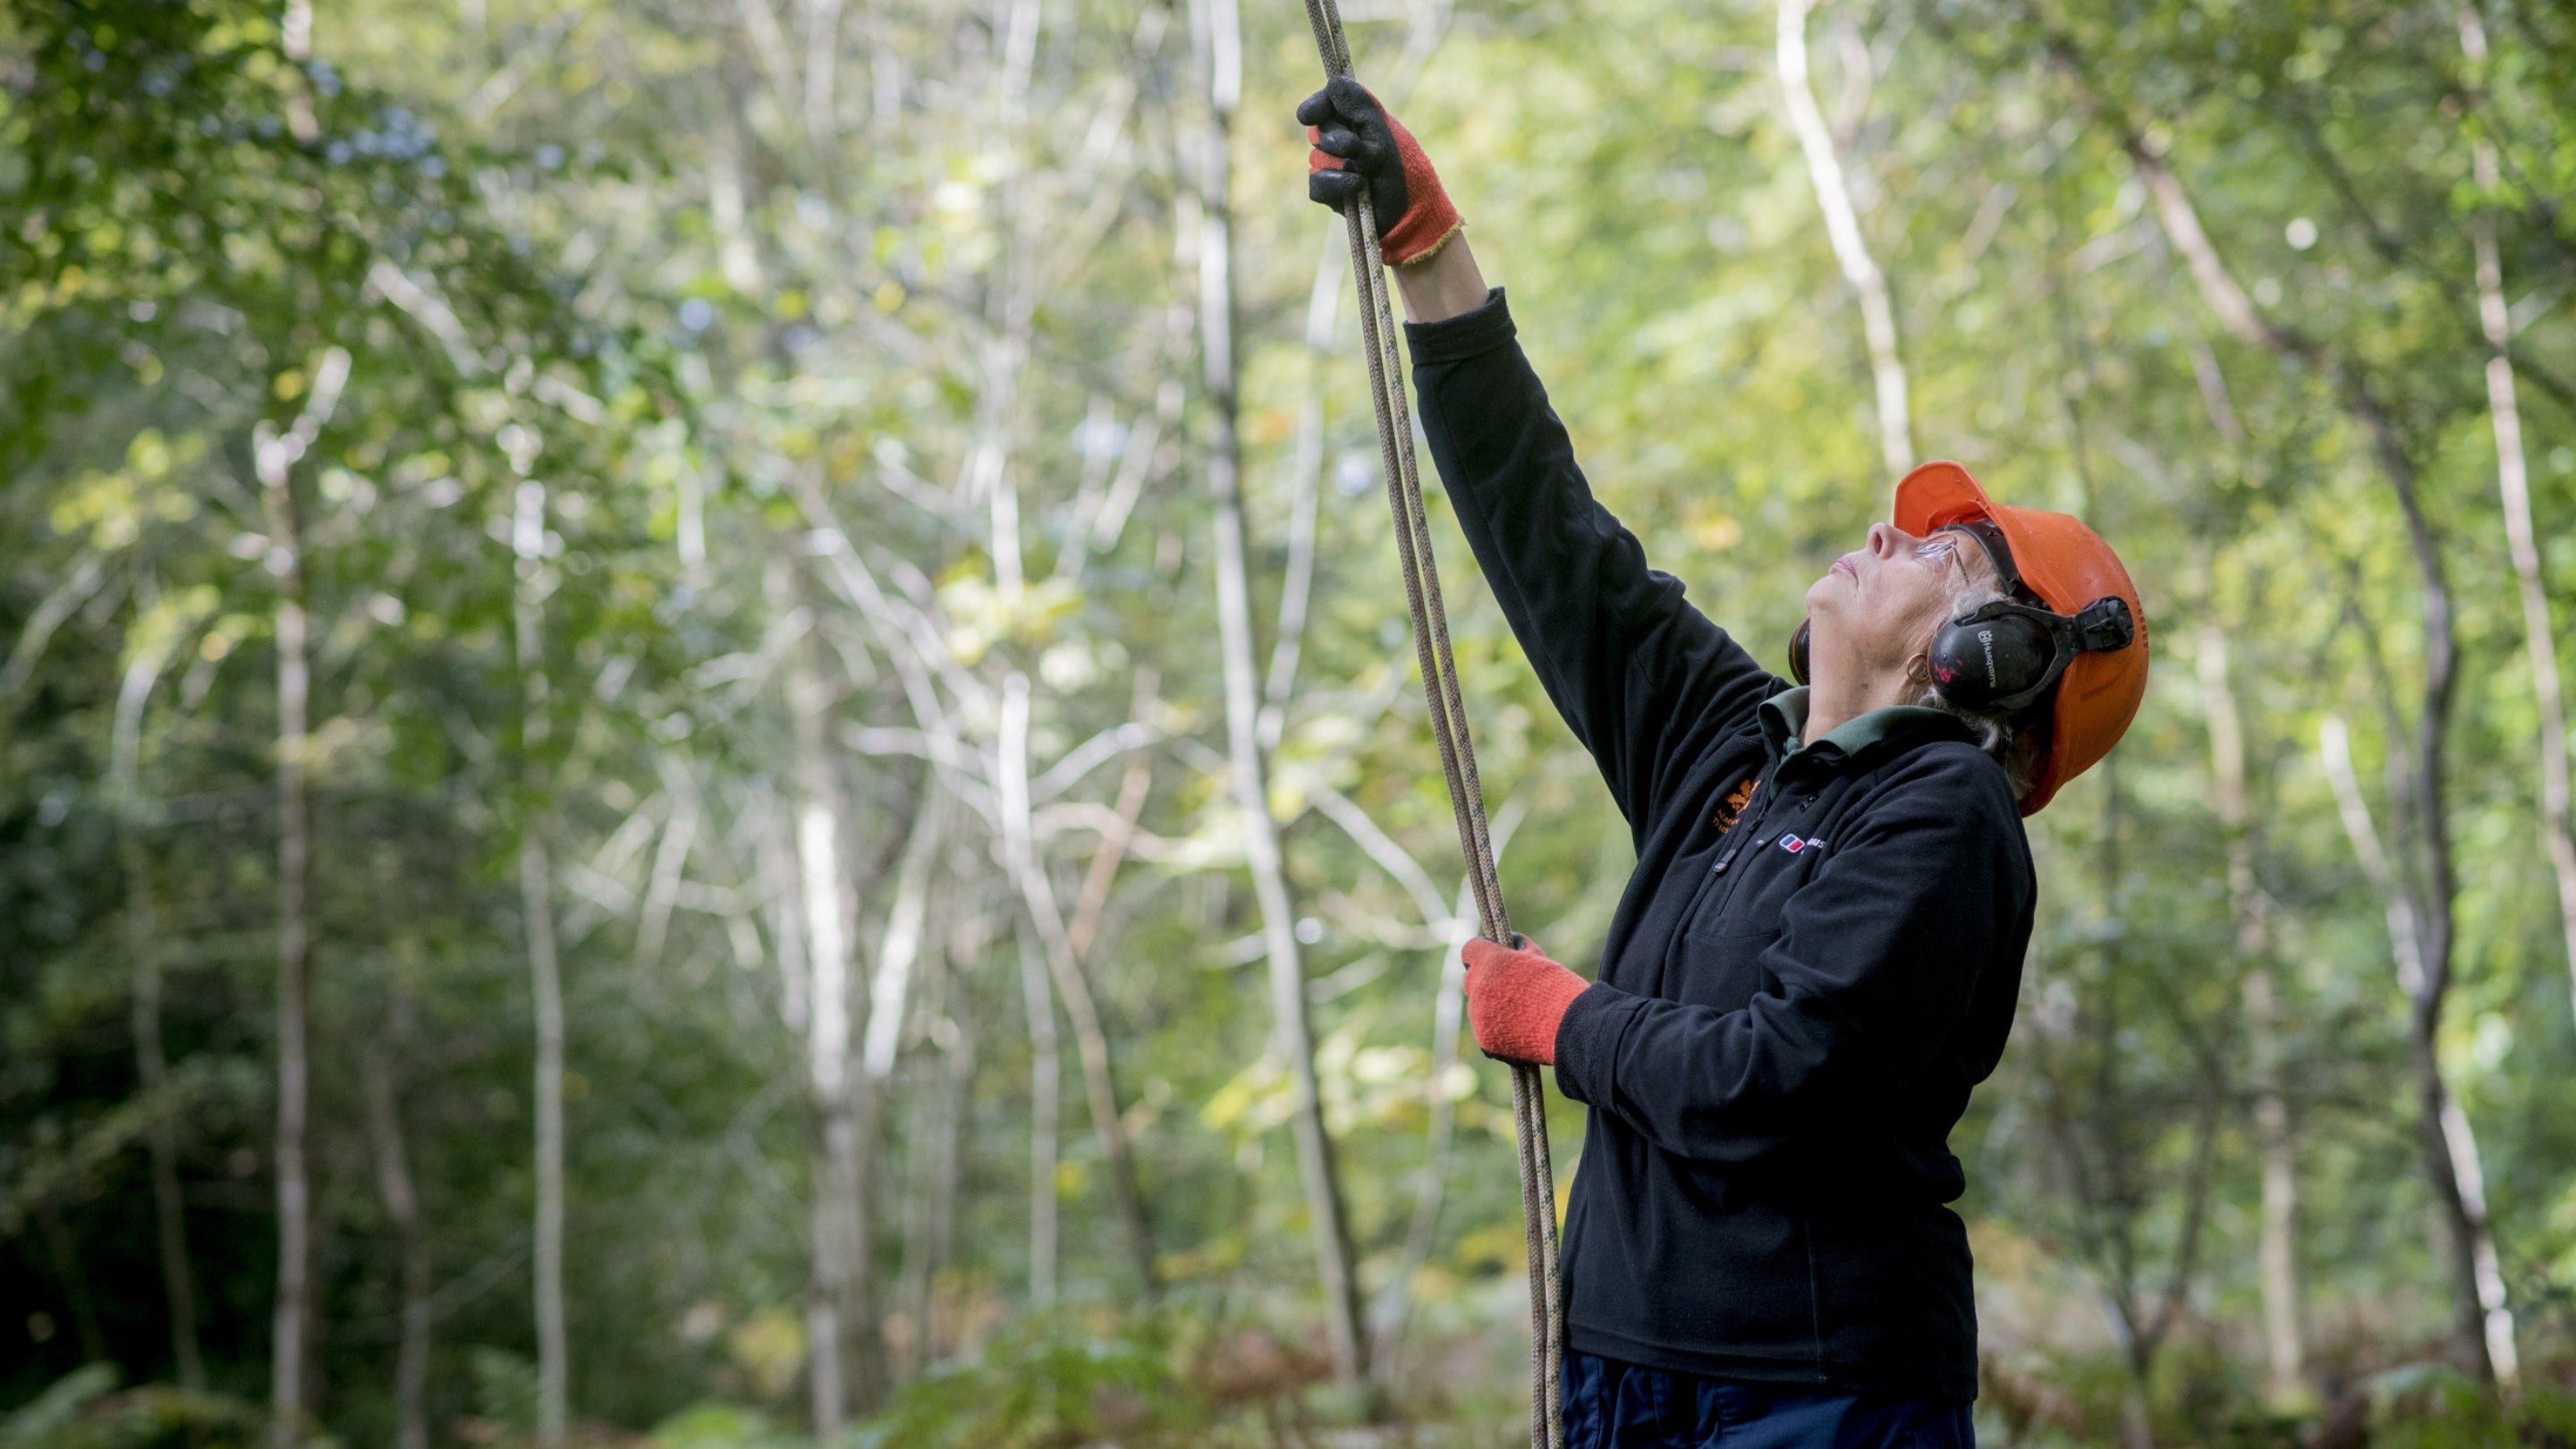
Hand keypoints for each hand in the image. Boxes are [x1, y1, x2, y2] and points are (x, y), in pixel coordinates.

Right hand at [1297, 75, 1462, 267]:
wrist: (1412, 213)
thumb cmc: (1405, 169)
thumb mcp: (1385, 133)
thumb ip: (1360, 106)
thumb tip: (1334, 81)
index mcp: (1355, 120)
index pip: (1325, 103)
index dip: (1316, 106)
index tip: (1310, 115)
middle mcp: (1340, 139)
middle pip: (1319, 130)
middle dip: (1338, 139)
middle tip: (1358, 148)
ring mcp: (1332, 165)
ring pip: (1317, 158)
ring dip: (1345, 165)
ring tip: (1368, 173)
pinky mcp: (1328, 191)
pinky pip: (1317, 184)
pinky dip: (1338, 184)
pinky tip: (1357, 187)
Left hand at [1462, 935, 1589, 1065]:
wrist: (1571, 1027)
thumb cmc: (1559, 989)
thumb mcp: (1539, 958)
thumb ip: (1517, 950)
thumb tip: (1510, 942)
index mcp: (1491, 962)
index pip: (1470, 950)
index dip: (1482, 953)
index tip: (1492, 959)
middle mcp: (1479, 986)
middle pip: (1471, 979)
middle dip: (1485, 981)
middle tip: (1509, 988)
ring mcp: (1479, 1014)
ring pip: (1477, 1006)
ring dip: (1491, 1007)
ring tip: (1522, 1013)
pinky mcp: (1484, 1038)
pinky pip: (1485, 1029)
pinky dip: (1497, 1029)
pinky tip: (1520, 1029)